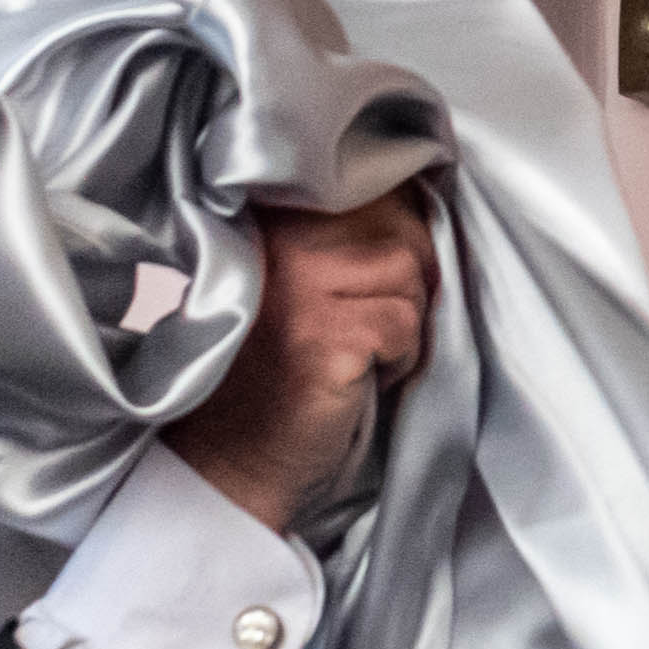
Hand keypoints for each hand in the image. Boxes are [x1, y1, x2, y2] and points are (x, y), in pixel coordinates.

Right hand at [168, 185, 439, 532]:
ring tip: (358, 354)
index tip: (385, 275)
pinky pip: (406, 323)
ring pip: (408, 272)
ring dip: (402, 323)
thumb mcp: (294, 287)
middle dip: (406, 281)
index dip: (398, 228)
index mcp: (265, 218)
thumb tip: (420, 209)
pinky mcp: (325, 335)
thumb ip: (335, 240)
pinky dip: (400, 359)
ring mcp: (299, 286)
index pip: (366, 186)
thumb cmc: (265, 378)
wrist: (228, 462)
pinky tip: (359, 379)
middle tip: (370, 328)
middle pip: (397, 225)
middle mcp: (278, 241)